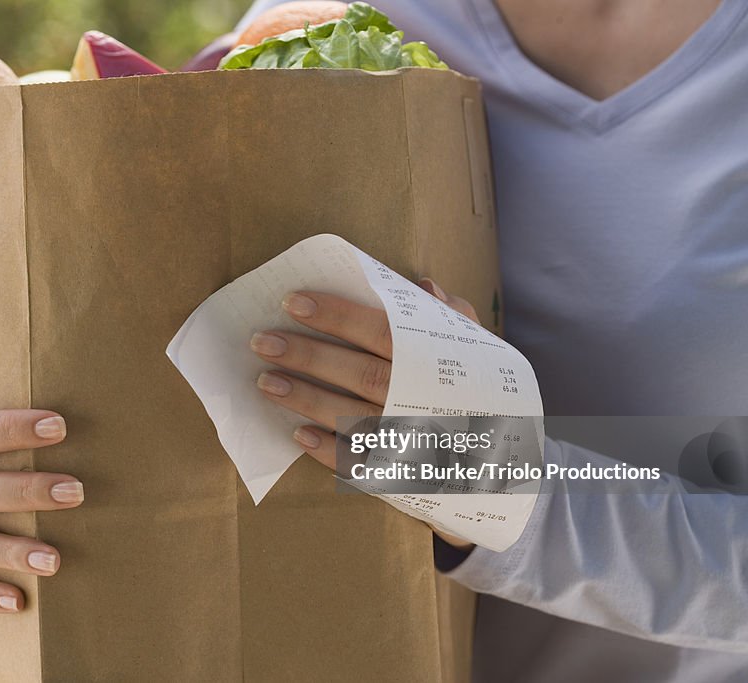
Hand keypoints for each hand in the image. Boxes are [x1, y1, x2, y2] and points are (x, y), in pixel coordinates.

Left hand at [250, 278, 476, 549]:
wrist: (515, 467)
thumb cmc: (486, 395)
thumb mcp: (481, 349)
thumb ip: (453, 316)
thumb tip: (421, 286)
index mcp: (436, 362)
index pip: (380, 330)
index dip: (336, 316)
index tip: (292, 302)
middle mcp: (422, 400)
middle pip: (358, 373)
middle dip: (307, 356)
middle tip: (261, 342)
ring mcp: (412, 441)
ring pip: (352, 417)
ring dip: (305, 400)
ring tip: (265, 383)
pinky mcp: (403, 474)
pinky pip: (360, 464)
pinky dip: (327, 451)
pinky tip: (296, 435)